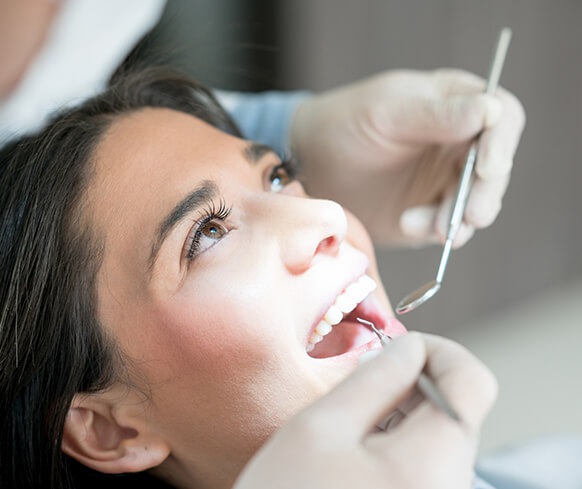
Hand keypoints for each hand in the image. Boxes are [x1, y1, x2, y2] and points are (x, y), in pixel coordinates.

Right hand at [233, 333, 496, 488]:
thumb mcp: (320, 428)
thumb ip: (374, 378)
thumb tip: (407, 348)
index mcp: (432, 464)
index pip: (472, 380)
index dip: (437, 350)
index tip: (397, 349)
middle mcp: (451, 488)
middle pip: (455, 408)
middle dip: (412, 382)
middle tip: (361, 384)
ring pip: (439, 434)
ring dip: (401, 413)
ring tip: (351, 424)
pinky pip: (427, 463)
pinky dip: (398, 443)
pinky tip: (357, 453)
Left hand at [291, 69, 524, 246]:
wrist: (311, 165)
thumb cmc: (345, 124)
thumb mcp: (387, 113)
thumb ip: (437, 115)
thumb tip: (491, 111)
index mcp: (455, 105)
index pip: (501, 118)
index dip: (502, 143)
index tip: (488, 167)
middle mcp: (458, 144)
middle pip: (495, 169)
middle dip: (485, 193)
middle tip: (471, 216)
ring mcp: (445, 181)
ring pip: (477, 203)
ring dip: (460, 218)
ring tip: (431, 227)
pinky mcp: (429, 212)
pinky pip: (448, 226)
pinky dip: (435, 230)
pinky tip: (408, 223)